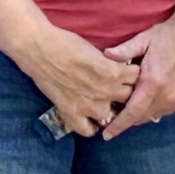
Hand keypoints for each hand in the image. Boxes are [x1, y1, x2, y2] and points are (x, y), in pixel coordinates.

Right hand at [21, 21, 138, 138]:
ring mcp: (88, 105)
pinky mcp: (71, 113)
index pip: (135, 77)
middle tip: (114, 87)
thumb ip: (110, 63)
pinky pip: (88, 130)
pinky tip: (88, 118)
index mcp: (112, 72)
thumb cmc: (66, 43)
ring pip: (111, 116)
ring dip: (108, 109)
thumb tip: (119, 69)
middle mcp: (104, 91)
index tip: (125, 72)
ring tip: (101, 102)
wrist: (39, 49)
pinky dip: (90, 127)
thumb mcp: (95, 50)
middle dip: (123, 91)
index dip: (130, 73)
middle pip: (127, 97)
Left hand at [102, 0, 174, 137]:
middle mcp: (166, 96)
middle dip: (126, 121)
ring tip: (126, 110)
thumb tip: (105, 55)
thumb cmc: (167, 36)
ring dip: (139, 115)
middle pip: (140, 118)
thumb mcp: (143, 40)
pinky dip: (152, 110)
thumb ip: (123, 51)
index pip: (132, 113)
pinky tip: (144, 102)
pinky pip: (163, 111)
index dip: (118, 126)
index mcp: (152, 84)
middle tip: (110, 118)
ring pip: (152, 116)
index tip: (106, 136)